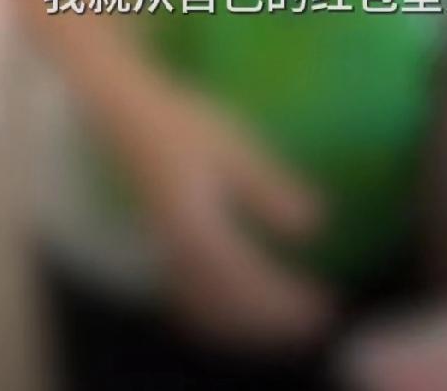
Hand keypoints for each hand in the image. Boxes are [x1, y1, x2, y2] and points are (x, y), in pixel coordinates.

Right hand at [119, 78, 333, 345]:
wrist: (123, 119)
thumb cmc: (181, 124)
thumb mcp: (234, 148)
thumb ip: (271, 189)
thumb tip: (317, 225)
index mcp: (198, 229)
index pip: (251, 283)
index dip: (288, 302)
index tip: (323, 304)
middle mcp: (177, 255)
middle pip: (231, 309)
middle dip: (274, 322)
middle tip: (316, 318)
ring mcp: (165, 259)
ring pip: (210, 314)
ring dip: (250, 326)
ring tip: (288, 320)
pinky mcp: (160, 256)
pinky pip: (192, 305)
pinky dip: (223, 319)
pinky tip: (245, 309)